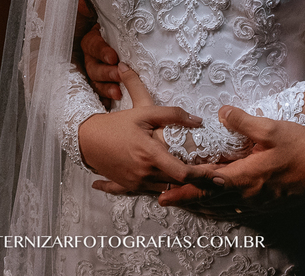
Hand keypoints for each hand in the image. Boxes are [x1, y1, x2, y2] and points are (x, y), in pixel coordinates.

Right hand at [80, 9, 121, 101]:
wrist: (114, 31)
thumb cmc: (103, 22)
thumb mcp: (91, 14)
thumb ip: (84, 9)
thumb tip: (83, 4)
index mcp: (89, 40)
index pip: (92, 46)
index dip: (102, 52)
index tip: (113, 57)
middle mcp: (89, 57)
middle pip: (94, 68)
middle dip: (107, 72)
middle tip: (119, 74)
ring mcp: (95, 71)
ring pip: (97, 81)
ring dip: (107, 87)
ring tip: (118, 92)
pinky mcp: (103, 83)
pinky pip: (102, 93)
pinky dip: (107, 98)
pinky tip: (114, 102)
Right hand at [80, 63, 207, 194]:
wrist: (87, 140)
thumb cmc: (117, 124)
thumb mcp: (144, 112)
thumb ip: (173, 115)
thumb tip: (198, 120)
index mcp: (150, 154)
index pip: (182, 172)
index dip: (202, 176)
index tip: (217, 175)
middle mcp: (144, 172)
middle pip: (178, 183)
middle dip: (196, 180)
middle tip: (214, 175)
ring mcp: (136, 182)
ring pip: (167, 189)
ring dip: (181, 184)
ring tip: (196, 177)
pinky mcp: (130, 187)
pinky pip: (152, 191)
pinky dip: (164, 188)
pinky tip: (173, 184)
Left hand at [158, 106, 304, 215]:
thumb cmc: (300, 148)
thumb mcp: (270, 129)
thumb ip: (242, 122)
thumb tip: (221, 113)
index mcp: (244, 176)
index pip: (207, 180)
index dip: (185, 180)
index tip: (166, 181)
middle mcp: (247, 195)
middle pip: (209, 198)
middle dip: (185, 198)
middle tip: (163, 199)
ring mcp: (257, 203)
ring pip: (221, 207)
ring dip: (200, 205)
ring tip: (183, 204)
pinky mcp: (266, 205)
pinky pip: (236, 210)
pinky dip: (220, 209)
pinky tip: (217, 207)